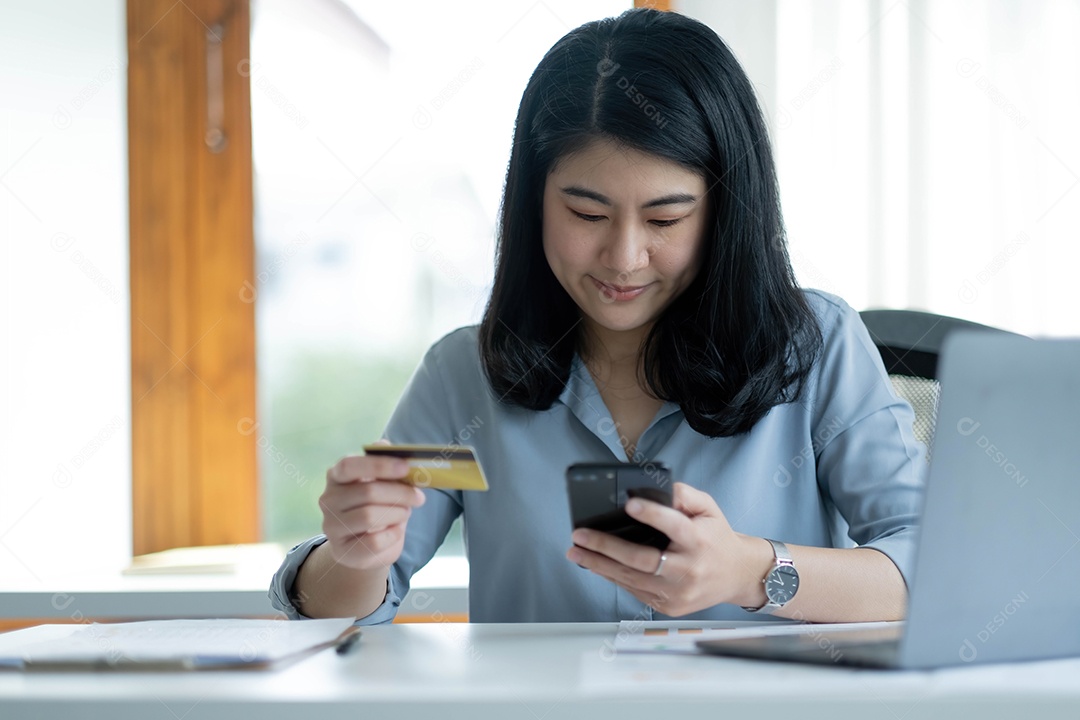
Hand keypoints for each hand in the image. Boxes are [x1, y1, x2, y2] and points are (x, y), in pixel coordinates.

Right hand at [320, 443, 425, 571]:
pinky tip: (395, 531)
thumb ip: (388, 467)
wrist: (368, 546)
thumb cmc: (379, 507)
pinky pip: (374, 541)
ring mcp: (331, 526)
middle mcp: (328, 499)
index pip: (349, 465)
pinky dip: (392, 535)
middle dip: (399, 493)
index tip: (405, 468)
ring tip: (404, 513)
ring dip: (397, 514)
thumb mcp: (385, 485)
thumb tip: (392, 449)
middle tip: (418, 497)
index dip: (378, 465)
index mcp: (336, 476)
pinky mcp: (342, 550)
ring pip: (369, 516)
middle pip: (367, 492)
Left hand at [565, 482, 767, 615]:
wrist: (736, 576)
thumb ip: (684, 495)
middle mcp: (688, 570)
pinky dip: (613, 576)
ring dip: (599, 565)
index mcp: (700, 542)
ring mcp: (678, 593)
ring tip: (576, 551)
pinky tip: (595, 565)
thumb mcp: (708, 509)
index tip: (629, 504)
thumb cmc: (716, 537)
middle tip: (581, 535)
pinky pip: (635, 590)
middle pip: (643, 560)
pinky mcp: (669, 606)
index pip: (674, 526)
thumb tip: (654, 489)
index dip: (652, 515)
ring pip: (632, 579)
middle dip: (607, 547)